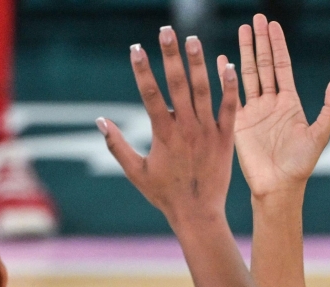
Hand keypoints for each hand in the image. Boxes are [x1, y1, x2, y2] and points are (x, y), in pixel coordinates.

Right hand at [98, 27, 238, 224]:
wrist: (198, 213)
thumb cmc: (164, 195)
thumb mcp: (136, 172)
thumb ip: (117, 145)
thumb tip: (100, 121)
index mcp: (163, 135)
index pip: (150, 95)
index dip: (142, 70)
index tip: (136, 48)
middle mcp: (186, 129)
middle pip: (177, 85)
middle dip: (171, 56)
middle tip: (167, 31)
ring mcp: (208, 132)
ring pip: (203, 91)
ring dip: (198, 63)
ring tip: (193, 39)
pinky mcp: (226, 138)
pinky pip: (229, 108)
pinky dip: (229, 87)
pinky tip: (228, 65)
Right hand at [222, 14, 329, 197]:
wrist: (277, 186)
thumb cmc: (300, 165)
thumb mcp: (319, 136)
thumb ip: (328, 109)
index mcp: (290, 103)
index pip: (282, 66)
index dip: (277, 45)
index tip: (272, 25)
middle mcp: (271, 103)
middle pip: (264, 64)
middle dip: (260, 41)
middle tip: (255, 18)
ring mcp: (253, 111)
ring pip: (248, 74)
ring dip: (244, 52)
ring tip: (241, 30)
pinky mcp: (238, 122)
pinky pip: (230, 94)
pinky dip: (225, 76)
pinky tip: (221, 59)